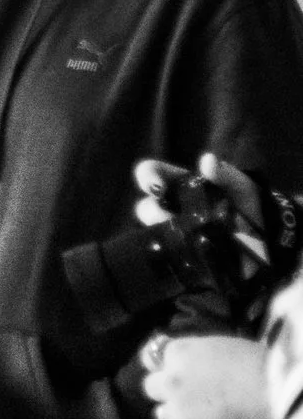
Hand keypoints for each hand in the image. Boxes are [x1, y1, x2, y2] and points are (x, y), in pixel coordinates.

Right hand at [135, 153, 266, 249]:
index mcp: (182, 186)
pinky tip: (186, 255)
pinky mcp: (185, 257)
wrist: (271, 241)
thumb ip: (226, 174)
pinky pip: (169, 257)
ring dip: (160, 233)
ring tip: (179, 237)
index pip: (153, 174)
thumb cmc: (252, 207)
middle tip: (164, 215)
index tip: (156, 185)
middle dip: (151, 210)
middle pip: (146, 207)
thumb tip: (207, 160)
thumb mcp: (243, 187)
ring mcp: (177, 234)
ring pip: (153, 233)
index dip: (147, 176)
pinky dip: (173, 256)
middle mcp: (174, 209)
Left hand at [142, 333, 272, 418]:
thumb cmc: (258, 365)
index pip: (151, 357)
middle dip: (167, 392)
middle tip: (190, 397)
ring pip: (164, 415)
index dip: (162, 366)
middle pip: (151, 387)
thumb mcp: (221, 346)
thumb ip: (194, 355)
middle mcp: (171, 380)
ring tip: (207, 416)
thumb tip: (180, 363)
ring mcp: (178, 408)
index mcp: (179, 352)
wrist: (277, 391)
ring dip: (180, 416)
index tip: (171, 371)